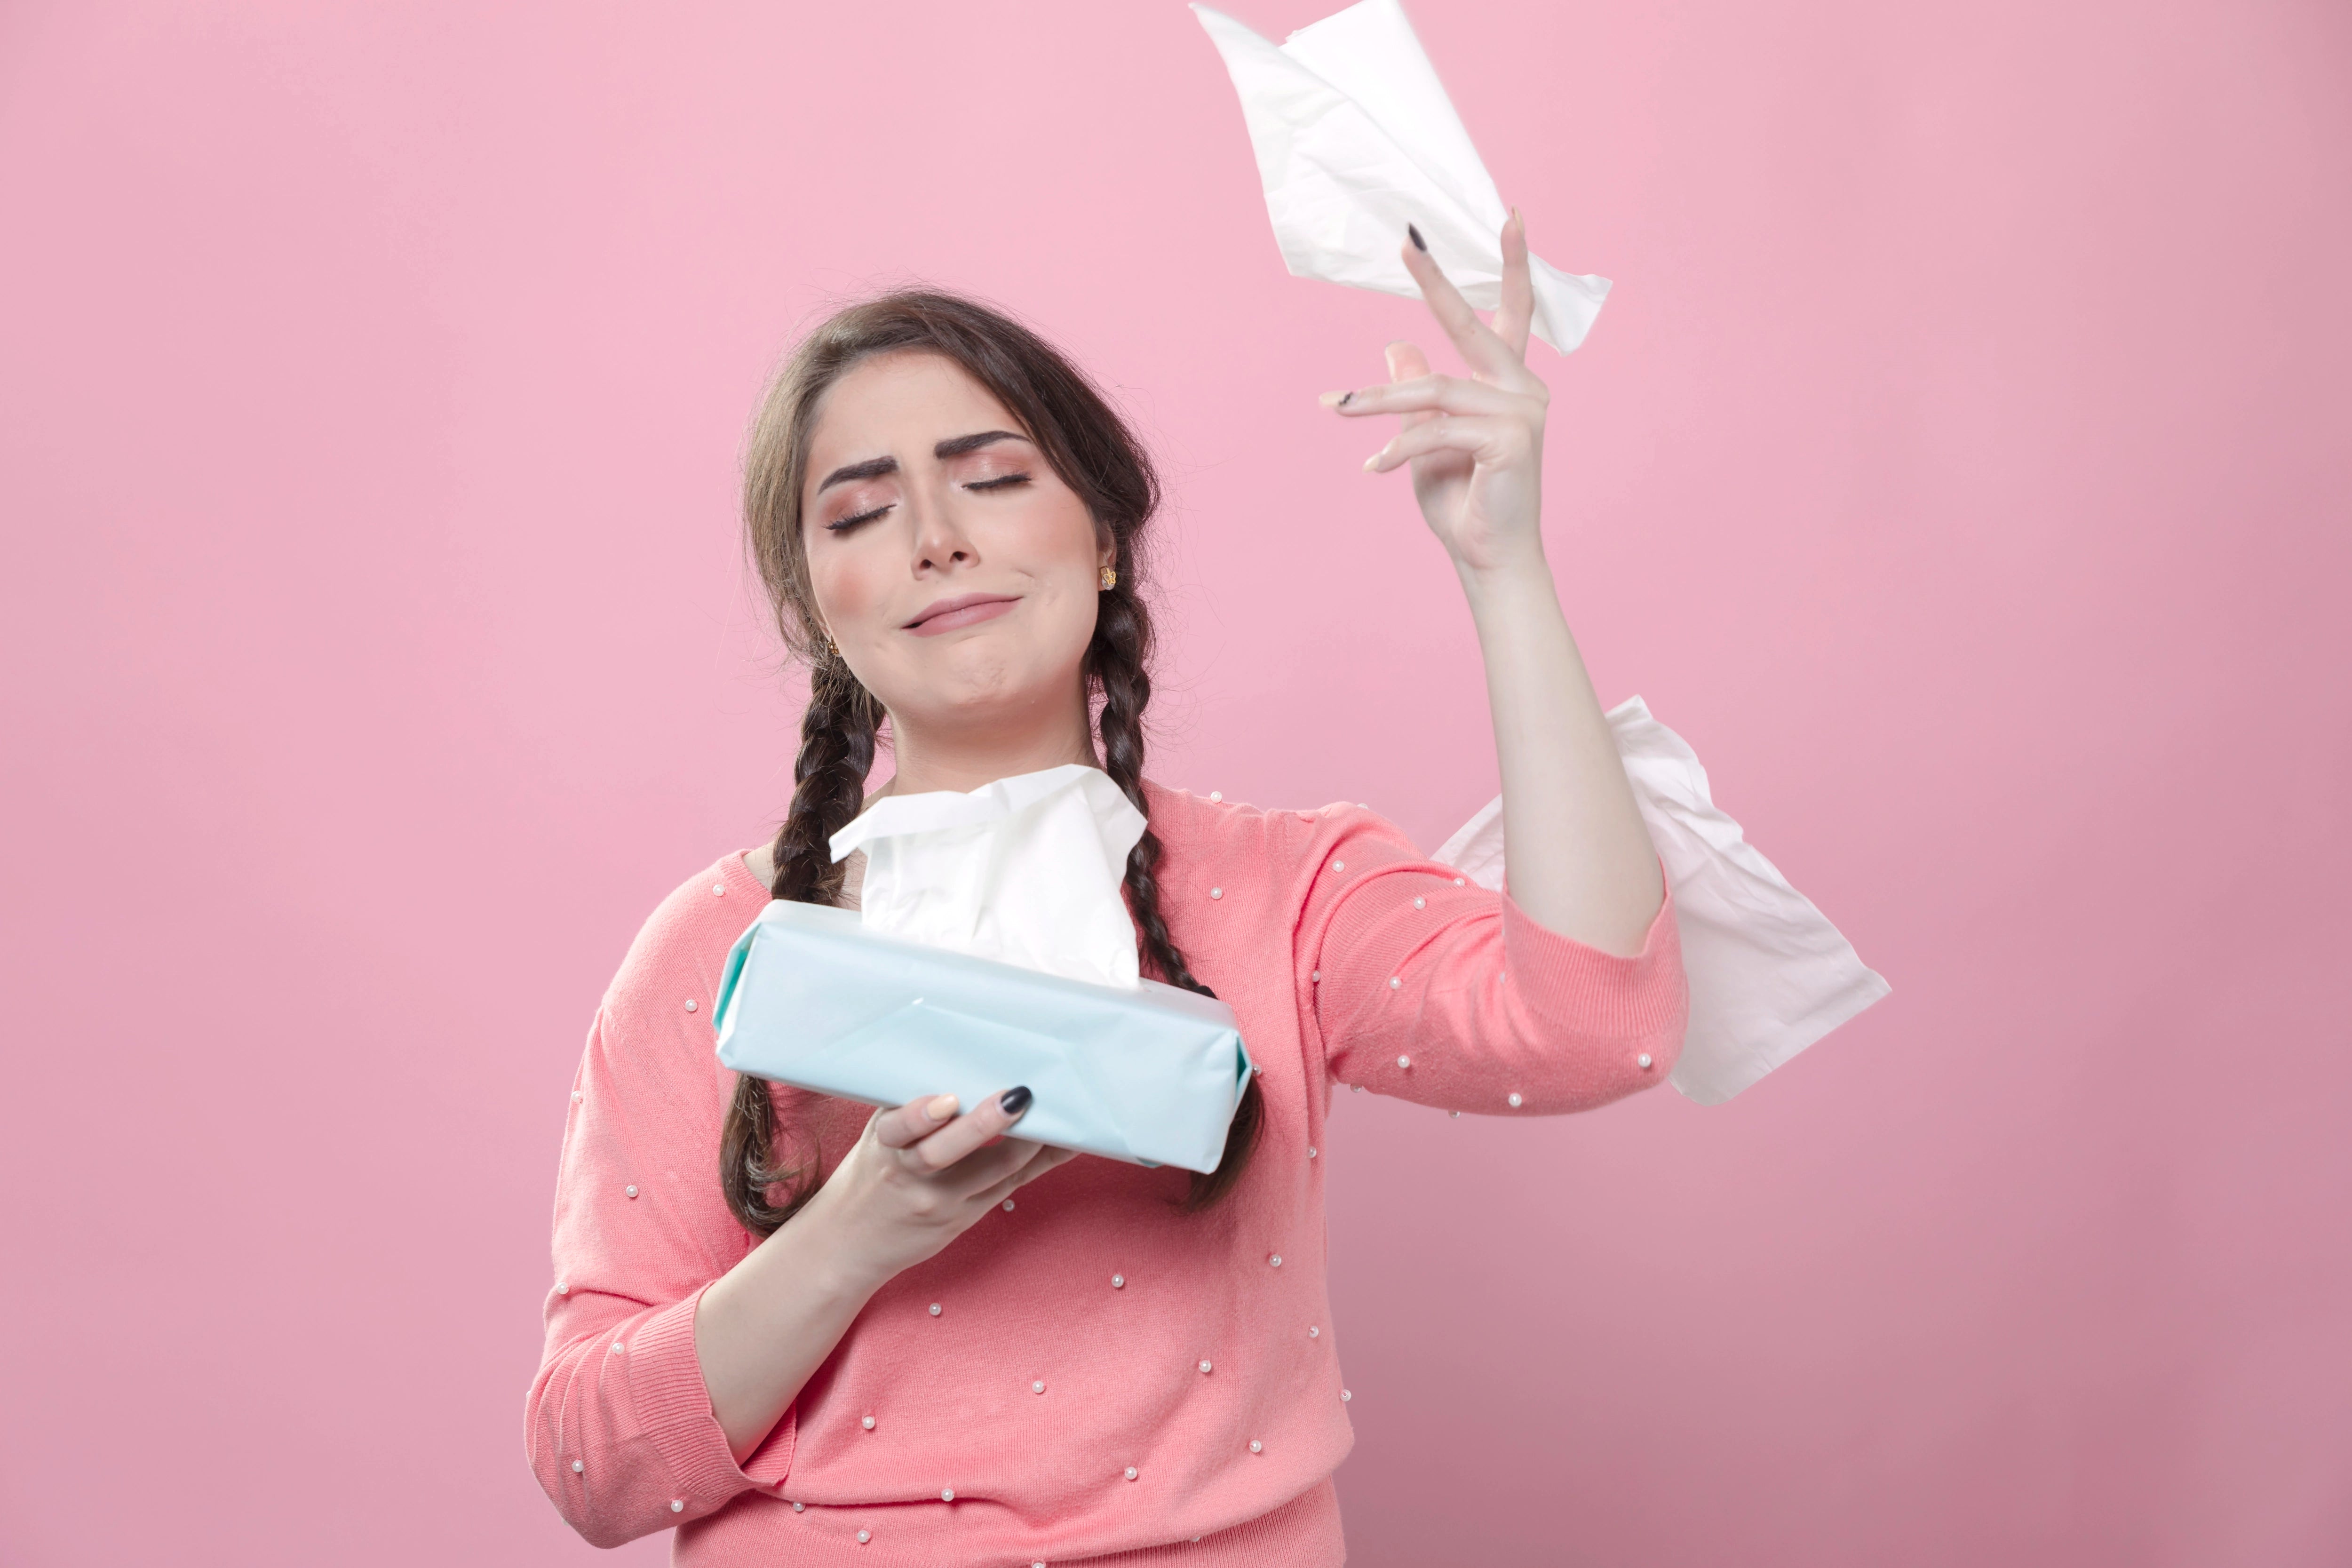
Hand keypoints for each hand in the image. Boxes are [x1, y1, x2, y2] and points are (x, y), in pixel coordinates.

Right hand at [799, 1087, 1078, 1290]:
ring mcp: (938, 1200)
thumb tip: (966, 1071)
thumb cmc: (872, 1175)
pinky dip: (1037, 1162)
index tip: (948, 1099)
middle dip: (982, 1124)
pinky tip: (1063, 1144)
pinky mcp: (961, 1219)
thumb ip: (912, 1109)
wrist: (849, 1242)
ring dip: (1027, 1143)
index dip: (922, 1114)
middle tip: (1016, 1097)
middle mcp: (909, 1172)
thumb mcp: (880, 1138)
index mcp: (884, 1142)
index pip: (899, 1127)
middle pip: (944, 1152)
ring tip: (1055, 1117)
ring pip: (990, 1171)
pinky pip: (1007, 1187)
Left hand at [1320, 214, 1550, 577]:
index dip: (1511, 265)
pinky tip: (1374, 467)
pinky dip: (1398, 446)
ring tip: (1338, 408)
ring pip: (1435, 390)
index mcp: (1509, 384)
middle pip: (1475, 326)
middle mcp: (1523, 389)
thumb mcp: (1426, 440)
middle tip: (1407, 242)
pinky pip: (1437, 430)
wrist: (1488, 558)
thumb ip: (1417, 393)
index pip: (1510, 315)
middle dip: (1438, 283)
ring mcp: (1523, 411)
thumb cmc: (1463, 502)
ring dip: (1380, 401)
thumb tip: (1396, 345)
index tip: (1509, 215)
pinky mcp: (1511, 438)